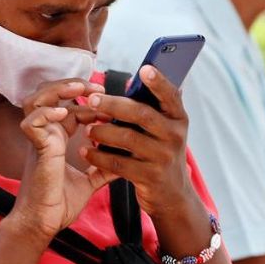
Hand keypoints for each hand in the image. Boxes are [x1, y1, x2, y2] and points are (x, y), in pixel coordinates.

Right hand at [8, 79, 117, 241]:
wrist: (43, 223)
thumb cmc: (59, 203)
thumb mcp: (90, 182)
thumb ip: (104, 169)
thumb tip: (126, 162)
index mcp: (57, 138)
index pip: (70, 107)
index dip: (89, 102)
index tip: (110, 105)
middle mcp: (46, 134)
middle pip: (49, 94)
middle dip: (71, 85)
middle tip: (95, 86)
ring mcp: (39, 140)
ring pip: (36, 100)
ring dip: (58, 90)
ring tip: (79, 90)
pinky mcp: (35, 150)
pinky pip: (32, 122)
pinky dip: (46, 114)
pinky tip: (64, 114)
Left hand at [81, 65, 198, 218]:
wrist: (172, 194)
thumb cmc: (161, 152)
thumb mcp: (165, 129)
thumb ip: (153, 107)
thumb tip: (134, 79)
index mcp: (178, 119)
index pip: (171, 96)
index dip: (159, 82)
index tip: (145, 69)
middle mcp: (175, 136)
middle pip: (143, 114)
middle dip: (115, 105)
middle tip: (93, 100)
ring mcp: (163, 157)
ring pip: (128, 139)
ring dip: (104, 132)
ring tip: (88, 129)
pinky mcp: (150, 177)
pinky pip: (119, 164)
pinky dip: (99, 157)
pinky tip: (86, 152)